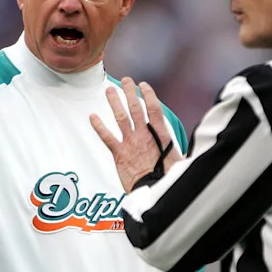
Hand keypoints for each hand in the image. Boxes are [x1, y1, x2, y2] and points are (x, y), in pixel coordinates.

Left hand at [90, 77, 183, 192]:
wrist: (153, 191)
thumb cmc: (167, 179)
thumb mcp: (178, 161)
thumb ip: (174, 150)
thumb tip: (179, 149)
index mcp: (161, 136)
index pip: (154, 109)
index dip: (149, 95)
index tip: (144, 85)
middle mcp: (144, 136)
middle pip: (136, 108)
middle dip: (130, 93)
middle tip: (126, 81)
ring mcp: (131, 143)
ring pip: (121, 118)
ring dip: (115, 103)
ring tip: (109, 90)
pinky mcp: (120, 154)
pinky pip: (107, 137)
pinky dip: (99, 126)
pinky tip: (92, 117)